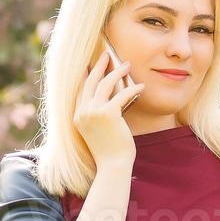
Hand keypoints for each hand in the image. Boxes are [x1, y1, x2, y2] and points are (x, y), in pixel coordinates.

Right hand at [73, 50, 144, 167]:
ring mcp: (93, 112)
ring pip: (105, 84)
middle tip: (107, 54)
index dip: (87, 75)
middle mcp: (82, 112)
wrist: (113, 166)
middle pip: (91, 81)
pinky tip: (141, 86)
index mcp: (78, 116)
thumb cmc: (110, 152)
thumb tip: (111, 101)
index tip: (91, 64)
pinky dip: (133, 89)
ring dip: (117, 72)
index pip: (82, 89)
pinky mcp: (108, 114)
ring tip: (127, 65)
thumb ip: (99, 115)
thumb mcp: (99, 131)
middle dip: (100, 65)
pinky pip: (122, 95)